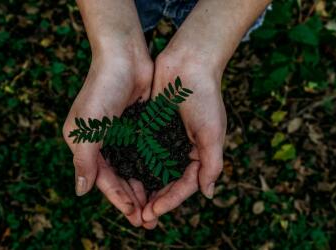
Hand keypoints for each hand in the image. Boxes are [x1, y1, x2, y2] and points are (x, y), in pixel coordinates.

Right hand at [63, 53, 152, 226]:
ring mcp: (121, 134)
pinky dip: (152, 168)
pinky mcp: (137, 126)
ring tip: (158, 206)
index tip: (135, 217)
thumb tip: (81, 192)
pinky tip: (163, 181)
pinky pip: (145, 153)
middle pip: (119, 178)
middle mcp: (102, 142)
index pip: (103, 180)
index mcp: (85, 144)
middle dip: (133, 199)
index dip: (119, 200)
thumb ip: (84, 161)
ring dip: (144, 187)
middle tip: (149, 220)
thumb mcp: (88, 128)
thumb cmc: (102, 89)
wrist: (124, 56)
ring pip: (133, 168)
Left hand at [141, 51, 226, 228]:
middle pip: (167, 182)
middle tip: (140, 216)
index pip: (185, 185)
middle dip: (155, 200)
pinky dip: (134, 164)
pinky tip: (122, 176)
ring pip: (152, 170)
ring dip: (142, 187)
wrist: (189, 62)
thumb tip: (208, 194)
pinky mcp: (150, 127)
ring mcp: (165, 139)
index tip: (154, 212)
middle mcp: (181, 149)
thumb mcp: (213, 133)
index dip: (170, 201)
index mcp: (199, 154)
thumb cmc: (205, 97)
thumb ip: (211, 164)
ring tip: (130, 203)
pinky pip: (141, 150)